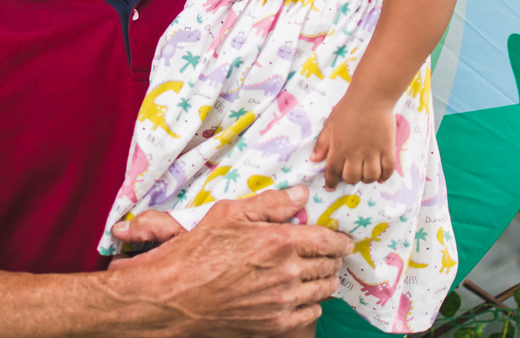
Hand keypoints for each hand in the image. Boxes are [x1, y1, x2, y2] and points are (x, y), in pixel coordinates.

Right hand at [104, 186, 352, 336]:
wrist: (175, 296)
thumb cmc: (197, 251)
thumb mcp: (229, 214)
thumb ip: (270, 203)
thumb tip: (301, 194)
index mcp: (280, 241)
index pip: (329, 240)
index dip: (341, 240)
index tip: (343, 240)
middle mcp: (287, 273)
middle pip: (330, 265)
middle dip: (332, 258)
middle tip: (326, 253)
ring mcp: (283, 302)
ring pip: (324, 290)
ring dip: (324, 279)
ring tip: (316, 273)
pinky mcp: (276, 324)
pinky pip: (311, 314)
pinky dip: (311, 303)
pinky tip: (299, 295)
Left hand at [310, 95, 396, 188]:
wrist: (371, 97)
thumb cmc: (348, 109)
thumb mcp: (330, 125)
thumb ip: (323, 143)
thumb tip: (314, 159)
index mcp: (339, 148)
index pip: (333, 172)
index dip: (331, 182)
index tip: (331, 186)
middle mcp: (355, 153)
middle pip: (352, 178)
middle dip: (350, 179)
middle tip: (351, 174)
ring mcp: (373, 152)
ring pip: (370, 177)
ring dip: (367, 179)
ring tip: (365, 173)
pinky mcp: (387, 148)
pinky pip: (388, 169)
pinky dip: (384, 176)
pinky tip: (380, 175)